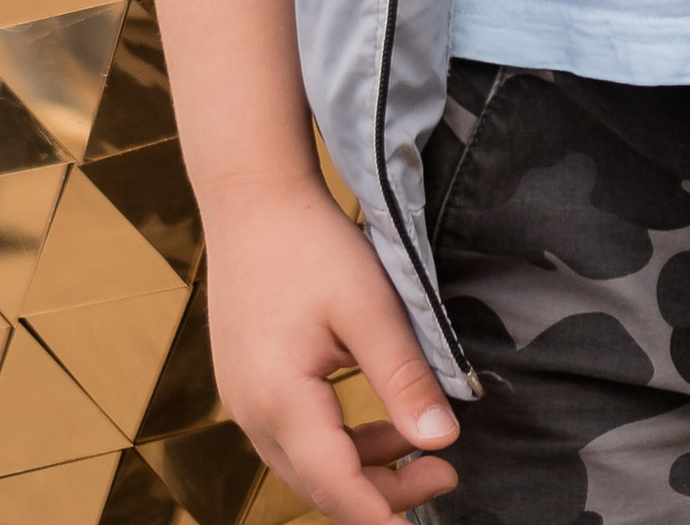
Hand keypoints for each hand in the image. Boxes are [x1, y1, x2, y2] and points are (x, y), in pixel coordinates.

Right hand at [201, 175, 459, 524]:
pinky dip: (338, 443)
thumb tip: (442, 439)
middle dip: (384, 492)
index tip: (428, 519)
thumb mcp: (370, 306)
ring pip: (306, 465)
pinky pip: (294, 438)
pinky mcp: (246, 385)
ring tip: (420, 443)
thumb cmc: (310, 243)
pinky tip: (376, 420)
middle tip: (446, 472)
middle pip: (320, 485)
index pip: (335, 485)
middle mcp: (251, 412)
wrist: (250, 196)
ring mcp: (243, 401)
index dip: (383, 513)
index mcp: (279, 398)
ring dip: (362, 467)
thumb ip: (404, 377)